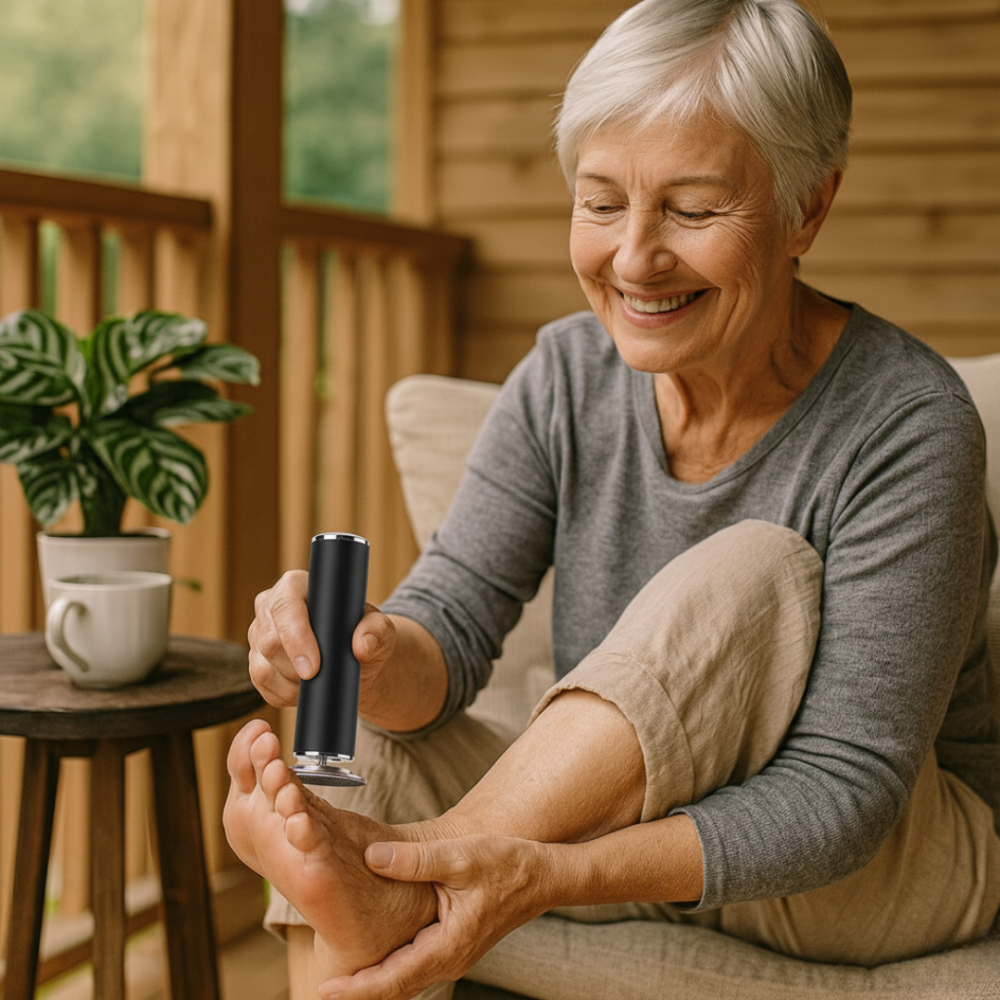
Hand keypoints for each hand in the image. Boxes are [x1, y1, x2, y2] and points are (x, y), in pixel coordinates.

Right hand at [247, 570, 395, 707]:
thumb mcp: (380, 629)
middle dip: (296, 668)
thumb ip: (376, 631)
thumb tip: (361, 647)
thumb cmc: (365, 634)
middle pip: (269, 641)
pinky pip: (261, 686)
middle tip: (322, 679)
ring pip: (262, 668)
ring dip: (292, 685)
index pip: (285, 605)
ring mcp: (258, 635)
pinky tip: (305, 691)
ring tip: (319, 682)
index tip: (314, 668)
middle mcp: (270, 606)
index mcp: (296, 585)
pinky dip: (284, 695)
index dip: (296, 637)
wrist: (355, 660)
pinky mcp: (256, 661)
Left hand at [317, 835, 552, 999]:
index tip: (324, 989)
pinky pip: (413, 966)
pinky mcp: (451, 944)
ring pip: (403, 980)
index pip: (394, 978)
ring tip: (336, 977)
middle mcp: (448, 959)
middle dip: (357, 992)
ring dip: (371, 981)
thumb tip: (372, 858)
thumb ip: (415, 860)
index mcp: (448, 946)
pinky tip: (372, 956)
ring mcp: (451, 955)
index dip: (357, 988)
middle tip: (320, 988)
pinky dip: (388, 968)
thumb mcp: (460, 856)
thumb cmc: (508, 864)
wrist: (543, 874)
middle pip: (394, 988)